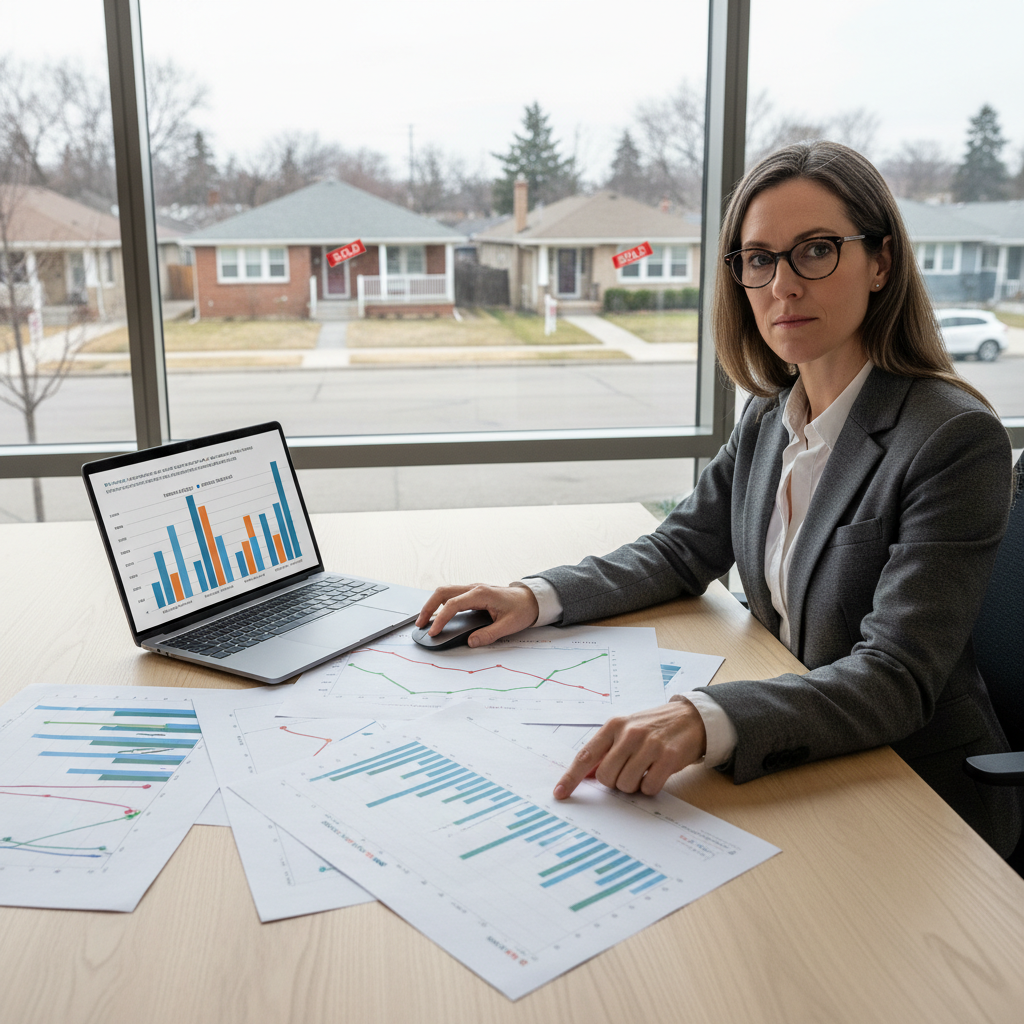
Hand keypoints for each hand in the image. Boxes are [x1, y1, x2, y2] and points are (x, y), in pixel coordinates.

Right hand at [414, 583, 538, 647]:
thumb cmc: (521, 609)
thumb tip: (471, 642)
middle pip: (443, 592)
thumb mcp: (508, 626)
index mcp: (481, 594)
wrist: (531, 599)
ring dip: (432, 604)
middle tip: (420, 624)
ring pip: (445, 591)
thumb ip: (489, 635)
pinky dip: (441, 604)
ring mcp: (473, 588)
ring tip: (425, 621)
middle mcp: (474, 588)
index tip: (433, 632)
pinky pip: (452, 595)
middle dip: (428, 607)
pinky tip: (438, 616)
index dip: (440, 619)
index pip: (453, 605)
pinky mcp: (473, 592)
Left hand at [553, 700, 706, 798]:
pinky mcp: (668, 757)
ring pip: (626, 785)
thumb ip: (606, 750)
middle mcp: (629, 733)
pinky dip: (650, 788)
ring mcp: (649, 744)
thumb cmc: (654, 727)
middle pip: (606, 777)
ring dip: (634, 786)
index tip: (560, 793)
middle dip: (615, 782)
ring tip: (644, 770)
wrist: (691, 718)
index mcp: (614, 725)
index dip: (571, 777)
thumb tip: (586, 775)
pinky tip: (657, 773)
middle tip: (629, 771)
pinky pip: (649, 788)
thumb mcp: (626, 730)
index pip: (586, 755)